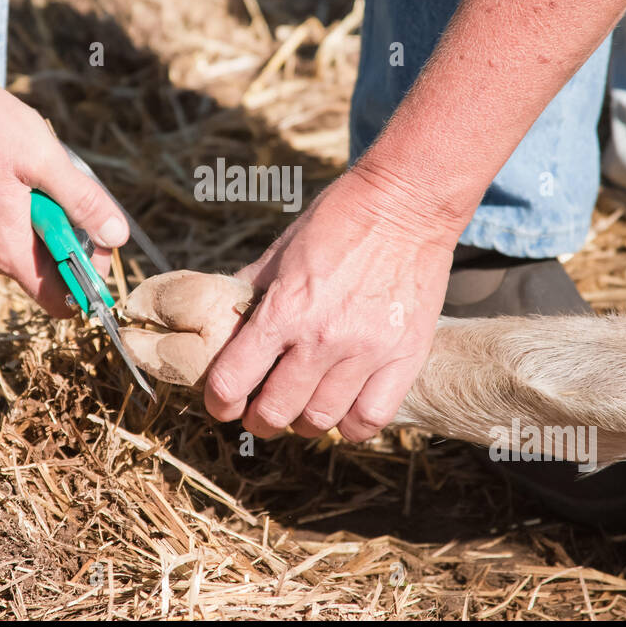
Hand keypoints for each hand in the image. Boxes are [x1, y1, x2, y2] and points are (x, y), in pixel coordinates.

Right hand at [0, 63, 128, 316]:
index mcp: (7, 251)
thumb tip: (117, 237)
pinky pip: (10, 232)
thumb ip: (83, 203)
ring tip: (36, 175)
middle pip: (48, 271)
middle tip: (66, 188)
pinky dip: (26, 210)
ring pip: (30, 247)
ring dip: (47, 218)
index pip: (59, 300)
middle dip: (68, 234)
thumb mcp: (45, 161)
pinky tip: (18, 175)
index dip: (88, 277)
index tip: (99, 240)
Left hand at [204, 169, 458, 440]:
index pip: (233, 382)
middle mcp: (322, 338)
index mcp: (283, 310)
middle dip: (258, 419)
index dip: (220, 402)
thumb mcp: (281, 249)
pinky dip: (351, 424)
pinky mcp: (405, 357)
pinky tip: (343, 408)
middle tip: (260, 412)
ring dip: (303, 423)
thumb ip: (253, 290)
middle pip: (276, 412)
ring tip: (302, 409)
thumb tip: (225, 320)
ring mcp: (366, 352)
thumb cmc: (339, 219)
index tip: (223, 404)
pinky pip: (371, 418)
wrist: (405, 203)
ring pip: (321, 420)